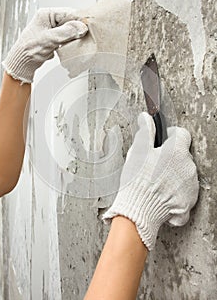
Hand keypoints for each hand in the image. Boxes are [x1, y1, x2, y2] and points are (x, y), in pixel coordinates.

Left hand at [2, 8, 87, 83]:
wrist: (23, 63)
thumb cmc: (29, 50)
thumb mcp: (49, 39)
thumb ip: (66, 32)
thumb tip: (81, 27)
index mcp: (46, 14)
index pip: (68, 13)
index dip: (78, 20)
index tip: (86, 28)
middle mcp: (49, 20)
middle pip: (70, 21)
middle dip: (77, 29)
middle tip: (83, 36)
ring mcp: (52, 29)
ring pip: (69, 30)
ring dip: (74, 36)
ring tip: (77, 42)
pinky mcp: (54, 38)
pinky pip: (66, 37)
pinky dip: (70, 42)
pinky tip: (72, 46)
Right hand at [103, 112, 198, 250]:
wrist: (138, 210)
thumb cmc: (136, 180)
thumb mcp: (138, 151)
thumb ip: (145, 131)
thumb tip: (146, 117)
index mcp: (177, 151)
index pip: (181, 134)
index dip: (170, 135)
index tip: (161, 142)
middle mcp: (188, 167)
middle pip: (183, 155)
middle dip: (171, 157)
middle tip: (154, 164)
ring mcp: (190, 186)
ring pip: (184, 174)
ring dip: (174, 175)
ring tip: (156, 181)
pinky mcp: (189, 202)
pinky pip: (184, 193)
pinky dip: (176, 193)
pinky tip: (161, 194)